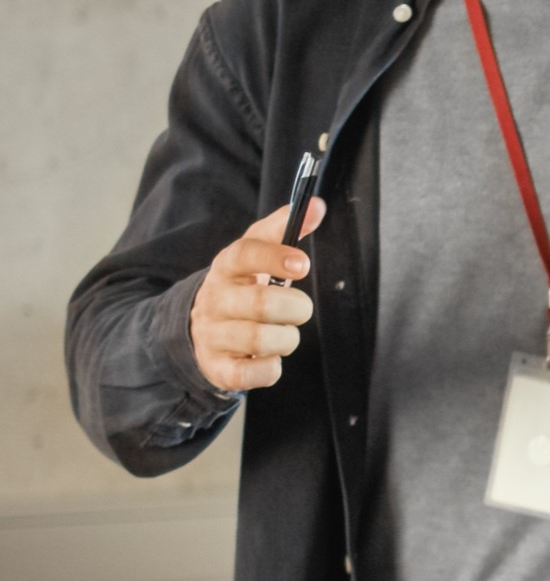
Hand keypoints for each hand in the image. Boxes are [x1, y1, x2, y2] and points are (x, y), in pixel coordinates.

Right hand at [188, 197, 324, 391]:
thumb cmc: (241, 289)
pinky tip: (270, 359)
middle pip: (261, 303)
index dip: (274, 258)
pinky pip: (254, 374)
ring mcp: (212, 335)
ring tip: (284, 333)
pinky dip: (271, 369)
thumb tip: (318, 206)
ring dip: (287, 339)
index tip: (302, 264)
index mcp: (225, 269)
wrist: (199, 332)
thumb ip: (283, 230)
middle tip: (299, 309)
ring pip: (260, 340)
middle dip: (295, 308)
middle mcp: (214, 300)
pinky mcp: (218, 368)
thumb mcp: (255, 256)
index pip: (243, 254)